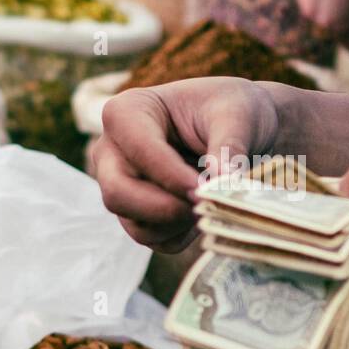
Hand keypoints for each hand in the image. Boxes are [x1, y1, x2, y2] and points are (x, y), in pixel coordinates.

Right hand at [92, 77, 280, 251]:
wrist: (237, 125)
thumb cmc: (230, 109)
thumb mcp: (236, 116)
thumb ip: (229, 147)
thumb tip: (223, 183)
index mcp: (126, 113)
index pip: (140, 152)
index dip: (173, 177)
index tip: (208, 189)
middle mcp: (112, 152)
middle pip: (118, 194)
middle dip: (164, 209)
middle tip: (204, 206)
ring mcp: (121, 186)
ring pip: (135, 225)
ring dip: (178, 225)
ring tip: (212, 203)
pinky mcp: (136, 213)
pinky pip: (153, 240)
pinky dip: (182, 236)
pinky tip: (205, 213)